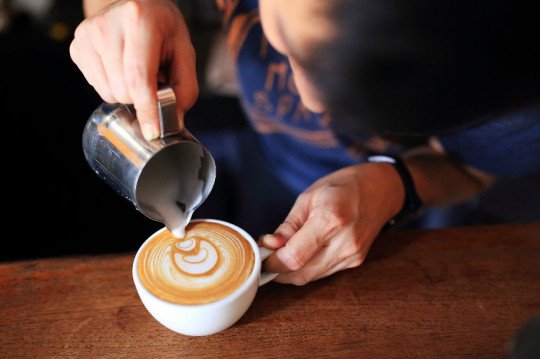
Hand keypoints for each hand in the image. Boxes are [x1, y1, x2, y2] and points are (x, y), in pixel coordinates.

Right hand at [70, 0, 197, 140]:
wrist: (138, 4)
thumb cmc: (163, 29)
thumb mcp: (184, 52)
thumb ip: (185, 87)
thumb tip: (174, 120)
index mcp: (140, 21)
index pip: (139, 77)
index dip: (147, 109)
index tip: (152, 131)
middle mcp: (108, 25)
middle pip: (123, 90)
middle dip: (141, 97)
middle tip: (152, 78)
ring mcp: (88, 35)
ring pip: (108, 92)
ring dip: (126, 92)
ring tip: (136, 69)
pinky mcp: (77, 46)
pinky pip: (96, 87)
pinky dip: (112, 85)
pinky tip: (120, 67)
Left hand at [261, 163, 404, 284]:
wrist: (381, 189)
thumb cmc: (342, 186)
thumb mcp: (309, 197)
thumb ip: (288, 225)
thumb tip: (269, 246)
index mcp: (331, 219)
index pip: (294, 257)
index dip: (273, 261)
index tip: (262, 254)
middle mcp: (345, 242)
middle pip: (301, 274)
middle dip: (279, 270)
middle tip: (268, 255)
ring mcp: (353, 255)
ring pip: (311, 277)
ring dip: (292, 271)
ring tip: (283, 252)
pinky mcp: (356, 261)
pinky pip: (323, 273)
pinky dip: (308, 267)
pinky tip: (303, 252)